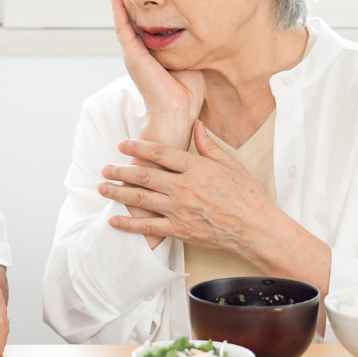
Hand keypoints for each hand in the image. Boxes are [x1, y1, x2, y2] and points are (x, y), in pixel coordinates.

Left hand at [99, 123, 276, 253]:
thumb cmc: (247, 197)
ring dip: (118, 192)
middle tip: (105, 167)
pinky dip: (129, 224)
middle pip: (144, 175)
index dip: (138, 146)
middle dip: (121, 170)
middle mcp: (184, 187)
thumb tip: (196, 126)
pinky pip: (149, 227)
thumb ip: (209, 147)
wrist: (255, 228)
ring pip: (141, 199)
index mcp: (197, 168)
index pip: (160, 152)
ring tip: (102, 188)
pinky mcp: (180, 230)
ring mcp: (180, 210)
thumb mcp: (232, 165)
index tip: (123, 144)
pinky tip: (114, 220)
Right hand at [109, 0, 204, 149]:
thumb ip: (185, 47)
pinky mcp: (132, 54)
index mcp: (153, 57)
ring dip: (119, 0)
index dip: (144, 12)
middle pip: (132, 21)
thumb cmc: (186, 95)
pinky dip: (117, 8)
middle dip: (128, 1)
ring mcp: (134, 54)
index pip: (147, 28)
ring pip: (124, 20)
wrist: (178, 111)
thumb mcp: (189, 63)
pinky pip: (121, 25)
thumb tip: (192, 32)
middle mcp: (140, 54)